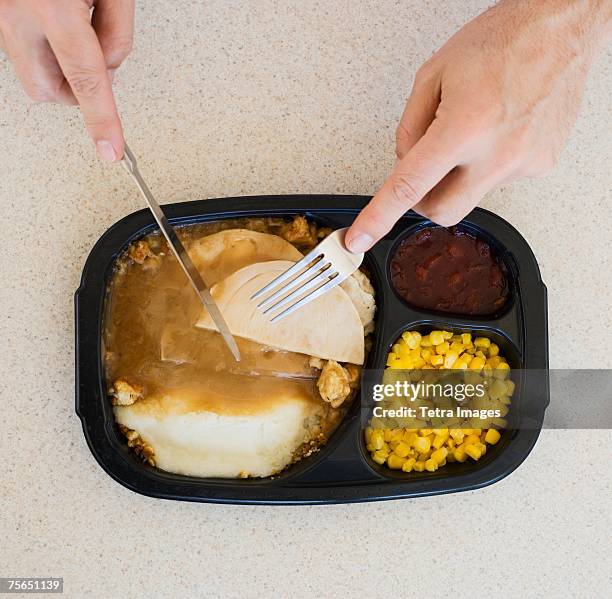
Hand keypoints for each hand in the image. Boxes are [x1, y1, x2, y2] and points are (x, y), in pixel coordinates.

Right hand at [0, 0, 134, 160]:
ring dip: (61, 64)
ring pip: (32, 72)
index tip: (111, 151)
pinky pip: (22, 47)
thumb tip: (109, 66)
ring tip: (76, 18)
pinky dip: (47, 45)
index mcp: (51, 5)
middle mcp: (14, 11)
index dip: (102, 121)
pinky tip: (59, 14)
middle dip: (77, 92)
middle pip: (47, 91)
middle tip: (96, 62)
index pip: (86, 81)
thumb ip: (117, 30)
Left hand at [346, 0, 610, 252]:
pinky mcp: (541, 166)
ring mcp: (523, 164)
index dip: (378, 218)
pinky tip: (499, 131)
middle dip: (424, 199)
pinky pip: (498, 182)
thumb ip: (409, 128)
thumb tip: (405, 164)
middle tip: (425, 168)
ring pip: (470, 197)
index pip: (410, 186)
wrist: (562, 26)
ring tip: (476, 129)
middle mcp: (498, 153)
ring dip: (459, 177)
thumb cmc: (501, 40)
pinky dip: (487, 166)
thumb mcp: (433, 75)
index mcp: (465, 126)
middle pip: (441, 211)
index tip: (360, 240)